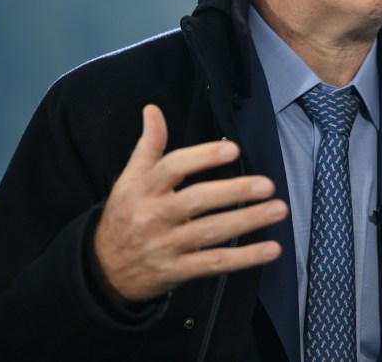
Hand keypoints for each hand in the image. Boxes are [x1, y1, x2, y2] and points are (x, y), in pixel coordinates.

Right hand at [93, 105, 288, 304]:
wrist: (102, 271)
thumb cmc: (124, 217)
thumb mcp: (128, 180)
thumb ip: (147, 146)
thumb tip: (152, 110)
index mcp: (142, 189)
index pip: (172, 168)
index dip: (202, 157)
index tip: (233, 150)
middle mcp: (153, 216)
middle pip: (197, 200)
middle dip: (234, 191)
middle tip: (267, 184)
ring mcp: (165, 246)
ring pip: (211, 232)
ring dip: (248, 221)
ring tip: (278, 209)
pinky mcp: (177, 271)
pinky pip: (214, 263)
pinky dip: (245, 258)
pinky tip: (271, 249)